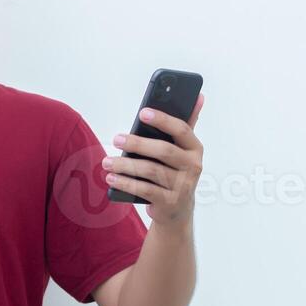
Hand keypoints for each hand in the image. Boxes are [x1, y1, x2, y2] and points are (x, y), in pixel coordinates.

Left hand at [102, 95, 204, 224]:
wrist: (177, 210)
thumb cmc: (174, 171)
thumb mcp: (182, 149)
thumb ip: (186, 124)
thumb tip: (198, 95)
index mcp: (195, 148)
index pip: (181, 130)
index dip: (163, 120)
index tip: (142, 112)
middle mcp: (193, 166)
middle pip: (164, 151)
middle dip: (137, 144)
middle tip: (116, 139)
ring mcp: (182, 186)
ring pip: (151, 171)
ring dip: (126, 165)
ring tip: (107, 162)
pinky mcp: (169, 202)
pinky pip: (145, 190)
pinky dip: (126, 183)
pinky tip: (112, 178)